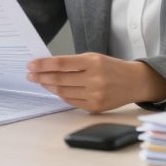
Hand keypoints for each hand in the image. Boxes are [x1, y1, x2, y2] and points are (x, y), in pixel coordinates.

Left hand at [26, 53, 165, 112]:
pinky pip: (71, 101)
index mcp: (93, 62)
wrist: (135, 82)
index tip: (31, 65)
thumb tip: (48, 67)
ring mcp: (95, 94)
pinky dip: (61, 95)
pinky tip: (55, 90)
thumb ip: (73, 63)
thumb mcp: (94, 58)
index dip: (43, 65)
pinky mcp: (95, 107)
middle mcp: (94, 79)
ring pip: (63, 91)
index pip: (61, 63)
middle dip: (41, 76)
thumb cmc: (112, 67)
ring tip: (40, 81)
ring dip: (48, 86)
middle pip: (59, 79)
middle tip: (30, 74)